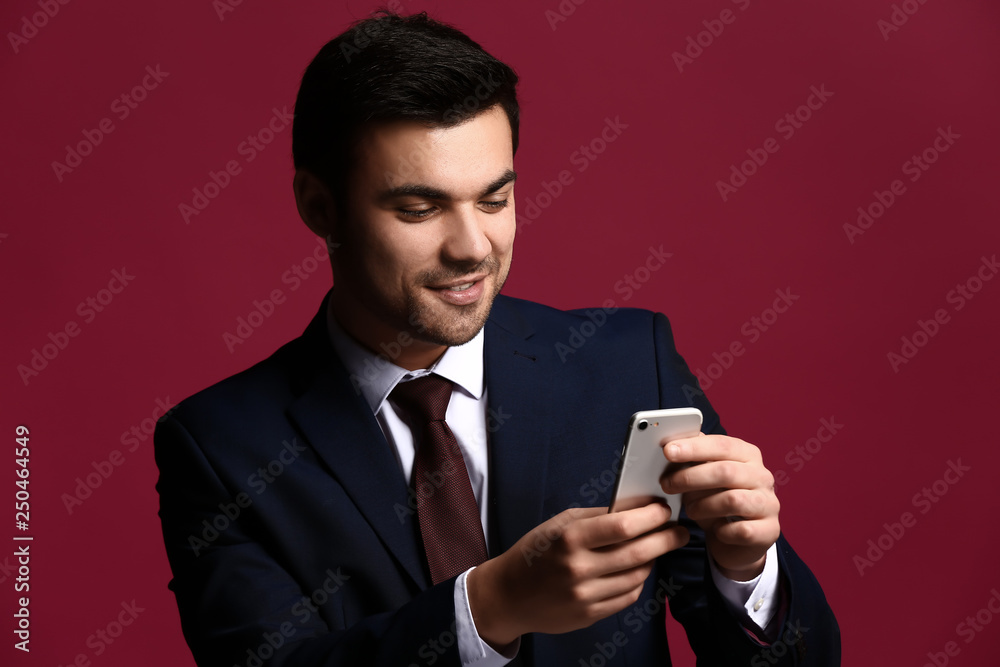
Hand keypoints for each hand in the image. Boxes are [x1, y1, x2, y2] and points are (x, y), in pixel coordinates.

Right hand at [467, 503, 688, 647]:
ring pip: (638, 576)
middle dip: (666, 539)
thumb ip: (600, 515)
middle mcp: (578, 568)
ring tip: (653, 547)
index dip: (651, 516)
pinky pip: (628, 596)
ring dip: (652, 559)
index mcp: (569, 538)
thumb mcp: (561, 523)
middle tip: (680, 531)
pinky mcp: (590, 615)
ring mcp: (585, 596)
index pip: (623, 526)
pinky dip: (637, 580)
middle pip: (638, 552)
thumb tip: (640, 505)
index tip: (664, 509)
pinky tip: (635, 569)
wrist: (509, 594)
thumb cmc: (536, 551)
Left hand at [661, 433, 779, 580]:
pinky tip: (715, 530)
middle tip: (667, 484)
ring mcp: (769, 503)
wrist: (737, 540)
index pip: (721, 445)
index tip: (668, 451)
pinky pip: (742, 530)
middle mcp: (763, 476)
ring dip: (703, 505)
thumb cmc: (717, 500)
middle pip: (725, 471)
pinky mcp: (770, 530)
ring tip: (689, 510)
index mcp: (747, 455)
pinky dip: (723, 531)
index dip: (694, 447)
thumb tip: (670, 446)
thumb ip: (693, 460)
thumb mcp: (704, 477)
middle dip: (690, 477)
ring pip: (733, 500)